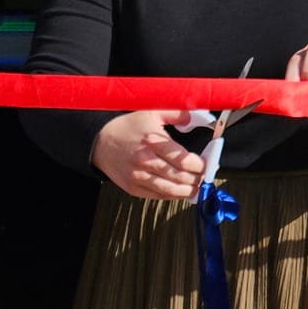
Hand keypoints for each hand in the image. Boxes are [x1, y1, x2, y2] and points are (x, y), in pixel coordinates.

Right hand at [91, 109, 206, 201]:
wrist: (100, 142)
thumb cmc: (127, 128)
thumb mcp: (151, 112)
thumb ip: (177, 113)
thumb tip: (198, 117)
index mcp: (153, 141)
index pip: (184, 159)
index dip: (200, 165)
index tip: (207, 164)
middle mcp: (146, 161)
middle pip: (180, 177)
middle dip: (197, 179)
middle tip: (205, 177)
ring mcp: (139, 176)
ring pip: (171, 190)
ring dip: (188, 191)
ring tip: (198, 188)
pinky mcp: (134, 188)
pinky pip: (158, 196)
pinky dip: (173, 196)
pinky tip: (181, 191)